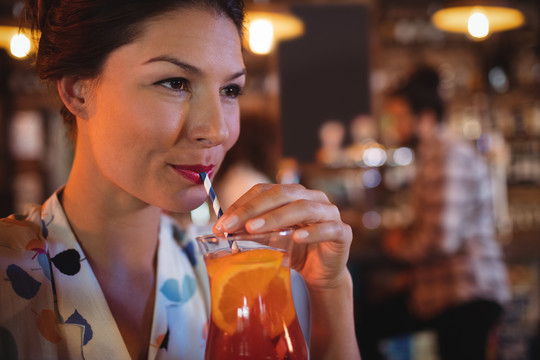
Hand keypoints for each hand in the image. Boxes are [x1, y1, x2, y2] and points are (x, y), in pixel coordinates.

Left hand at [214, 183, 352, 289]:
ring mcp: (330, 214)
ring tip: (254, 229)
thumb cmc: (295, 251)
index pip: (266, 190)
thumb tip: (222, 228)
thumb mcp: (270, 239)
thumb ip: (253, 230)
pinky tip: (296, 238)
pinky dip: (312, 232)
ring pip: (304, 208)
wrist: (321, 274)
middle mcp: (313, 198)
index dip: (244, 202)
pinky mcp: (342, 233)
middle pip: (283, 194)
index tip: (222, 221)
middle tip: (232, 224)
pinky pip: (328, 228)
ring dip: (277, 217)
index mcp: (294, 195)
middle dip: (254, 208)